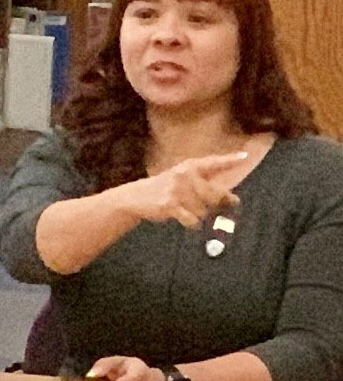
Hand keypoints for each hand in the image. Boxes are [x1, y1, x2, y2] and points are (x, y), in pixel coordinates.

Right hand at [124, 151, 249, 229]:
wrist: (136, 196)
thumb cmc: (167, 189)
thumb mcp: (184, 180)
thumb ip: (208, 186)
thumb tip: (235, 200)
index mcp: (189, 166)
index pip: (213, 163)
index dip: (229, 160)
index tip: (245, 156)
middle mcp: (184, 175)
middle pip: (216, 194)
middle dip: (218, 205)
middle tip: (209, 206)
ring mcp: (176, 189)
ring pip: (205, 210)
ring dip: (200, 215)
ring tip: (186, 209)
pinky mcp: (170, 204)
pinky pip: (193, 220)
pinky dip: (192, 224)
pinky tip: (184, 219)